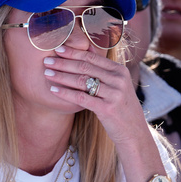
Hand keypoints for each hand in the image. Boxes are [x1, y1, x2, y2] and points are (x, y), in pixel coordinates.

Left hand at [43, 45, 161, 181]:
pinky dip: (65, 93)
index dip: (73, 52)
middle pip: (85, 67)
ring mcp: (114, 93)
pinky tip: (53, 90)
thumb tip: (86, 51)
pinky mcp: (107, 108)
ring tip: (46, 73)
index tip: (57, 49)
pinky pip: (81, 98)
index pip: (92, 57)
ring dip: (61, 76)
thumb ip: (104, 71)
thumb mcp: (118, 86)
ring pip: (81, 81)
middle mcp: (118, 79)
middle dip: (63, 63)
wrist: (134, 132)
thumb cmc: (121, 108)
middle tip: (46, 60)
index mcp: (120, 70)